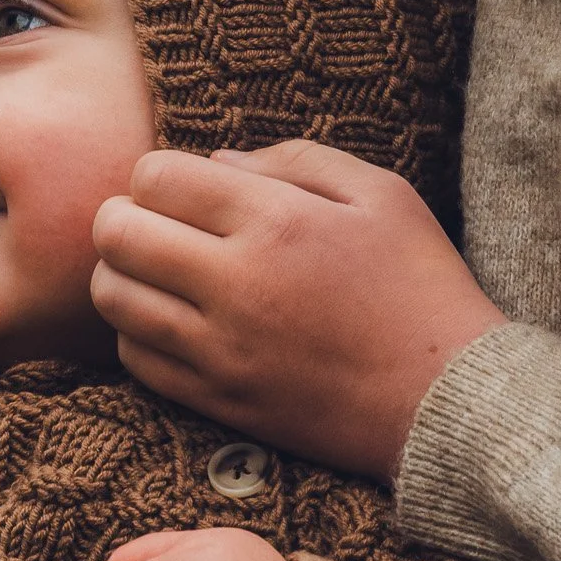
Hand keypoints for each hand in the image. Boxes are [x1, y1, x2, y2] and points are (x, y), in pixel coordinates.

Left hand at [91, 141, 504, 479]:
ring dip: (123, 274)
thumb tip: (216, 162)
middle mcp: (237, 284)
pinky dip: (139, 333)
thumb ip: (296, 160)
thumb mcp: (382, 195)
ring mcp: (221, 349)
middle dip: (124, 216)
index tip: (182, 189)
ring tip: (156, 272)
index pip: (156, 177)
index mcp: (278, 222)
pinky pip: (135, 359)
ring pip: (113, 298)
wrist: (447, 400)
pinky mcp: (217, 400)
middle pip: (116, 232)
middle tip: (152, 224)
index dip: (156, 174)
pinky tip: (172, 322)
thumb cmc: (421, 287)